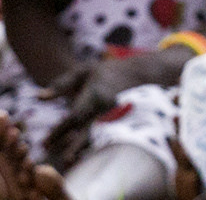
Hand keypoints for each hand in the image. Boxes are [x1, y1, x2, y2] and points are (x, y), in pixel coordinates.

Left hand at [41, 51, 181, 168]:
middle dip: (72, 146)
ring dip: (84, 148)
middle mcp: (106, 107)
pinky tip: (87, 152)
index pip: (73, 117)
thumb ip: (61, 83)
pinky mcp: (125, 120)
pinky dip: (97, 145)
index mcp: (95, 95)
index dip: (58, 132)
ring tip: (70, 159)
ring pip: (99, 136)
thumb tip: (38, 97)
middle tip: (60, 158)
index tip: (43, 144)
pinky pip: (109, 136)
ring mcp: (118, 114)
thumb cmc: (107, 71)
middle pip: (87, 131)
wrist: (143, 71)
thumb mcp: (84, 71)